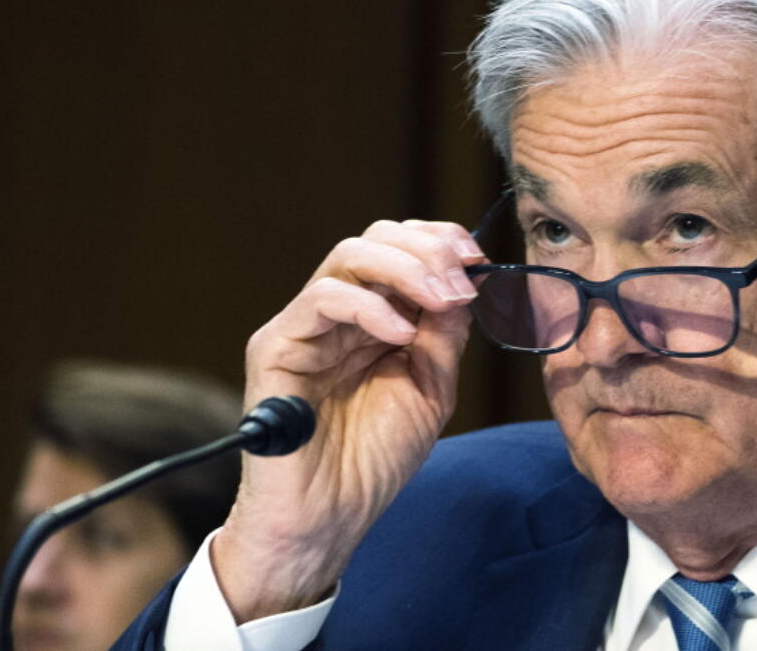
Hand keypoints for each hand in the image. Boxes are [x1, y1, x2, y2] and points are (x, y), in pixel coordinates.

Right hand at [211, 219, 483, 621]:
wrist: (328, 518)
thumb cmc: (374, 460)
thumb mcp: (430, 388)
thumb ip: (443, 335)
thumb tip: (466, 282)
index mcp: (376, 317)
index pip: (402, 250)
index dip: (440, 242)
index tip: (479, 260)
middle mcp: (340, 312)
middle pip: (376, 239)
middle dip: (429, 248)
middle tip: (463, 277)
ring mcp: (306, 325)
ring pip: (349, 256)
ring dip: (406, 268)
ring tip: (441, 299)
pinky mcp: (276, 345)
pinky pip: (321, 298)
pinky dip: (369, 307)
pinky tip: (400, 334)